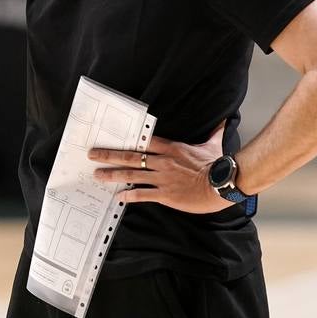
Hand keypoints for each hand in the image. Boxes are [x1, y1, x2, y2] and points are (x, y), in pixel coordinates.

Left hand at [89, 121, 233, 214]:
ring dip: (113, 175)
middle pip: (130, 156)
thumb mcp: (214, 144)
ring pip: (131, 175)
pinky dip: (129, 196)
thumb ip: (215, 132)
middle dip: (109, 155)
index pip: (143, 142)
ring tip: (97, 175)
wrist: (222, 184)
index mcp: (171, 148)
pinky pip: (142, 195)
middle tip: (92, 154)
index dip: (125, 141)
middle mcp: (162, 161)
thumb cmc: (218, 164)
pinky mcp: (165, 195)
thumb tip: (224, 120)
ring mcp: (162, 178)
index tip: (111, 140)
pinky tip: (119, 197)